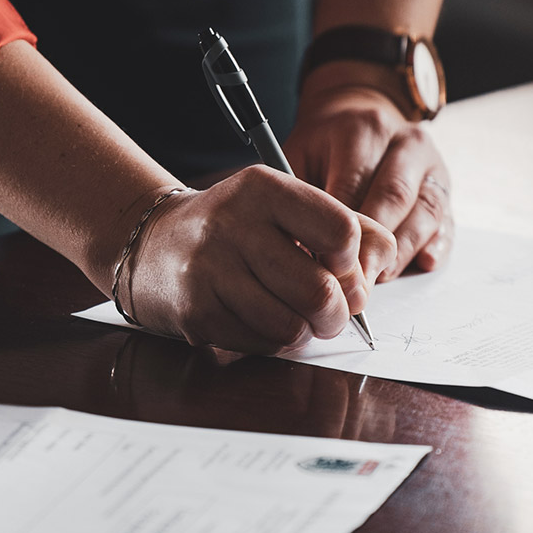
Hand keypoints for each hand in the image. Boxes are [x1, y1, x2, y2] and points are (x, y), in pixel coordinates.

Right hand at [122, 167, 395, 353]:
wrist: (153, 244)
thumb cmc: (236, 228)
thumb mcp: (286, 207)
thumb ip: (346, 226)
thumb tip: (378, 270)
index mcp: (264, 188)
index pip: (341, 232)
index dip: (353, 263)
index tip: (341, 269)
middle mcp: (233, 224)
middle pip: (321, 291)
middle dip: (337, 314)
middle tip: (331, 312)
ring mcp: (210, 270)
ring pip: (292, 327)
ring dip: (304, 332)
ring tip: (294, 316)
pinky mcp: (196, 312)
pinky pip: (261, 344)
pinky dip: (273, 342)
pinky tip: (260, 320)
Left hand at [286, 76, 454, 279]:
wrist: (360, 117)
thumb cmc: (323, 148)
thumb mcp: (299, 156)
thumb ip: (298, 197)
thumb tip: (296, 249)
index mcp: (364, 130)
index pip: (354, 185)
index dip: (339, 231)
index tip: (323, 265)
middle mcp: (405, 142)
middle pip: (394, 198)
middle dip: (373, 246)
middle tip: (353, 283)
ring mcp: (432, 165)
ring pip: (425, 212)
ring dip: (403, 251)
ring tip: (379, 279)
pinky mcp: (446, 188)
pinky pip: (448, 220)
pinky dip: (438, 245)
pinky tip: (423, 263)